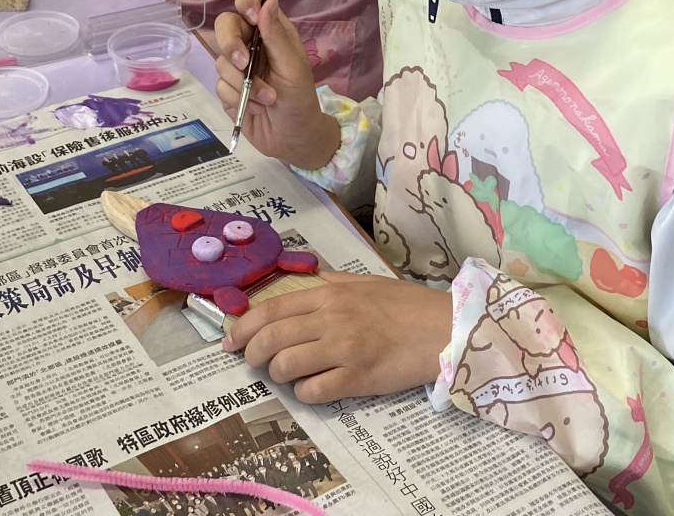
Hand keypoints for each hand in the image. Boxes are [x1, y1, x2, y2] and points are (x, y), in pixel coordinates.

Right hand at [213, 0, 338, 169]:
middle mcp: (251, 44)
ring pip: (221, 61)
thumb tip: (269, 1)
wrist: (292, 139)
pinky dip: (237, 98)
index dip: (245, 1)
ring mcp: (238, 67)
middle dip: (230, 45)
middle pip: (225, 26)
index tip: (249, 16)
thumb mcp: (292, 68)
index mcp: (271, 31)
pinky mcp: (227, 89)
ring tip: (266, 99)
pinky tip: (255, 108)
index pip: (251, 0)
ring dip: (243, 84)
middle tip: (244, 64)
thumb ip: (277, 36)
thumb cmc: (300, 100)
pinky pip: (219, 86)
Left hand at [223, 271, 451, 402]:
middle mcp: (332, 319)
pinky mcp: (357, 378)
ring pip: (286, 366)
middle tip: (250, 361)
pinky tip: (311, 387)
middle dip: (251, 353)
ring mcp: (343, 350)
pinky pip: (313, 391)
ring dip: (277, 374)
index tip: (230, 339)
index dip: (243, 325)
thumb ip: (336, 283)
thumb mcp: (369, 283)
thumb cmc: (408, 306)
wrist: (443, 329)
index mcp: (331, 295)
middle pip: (270, 338)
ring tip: (285, 374)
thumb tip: (312, 280)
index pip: (272, 308)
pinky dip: (304, 393)